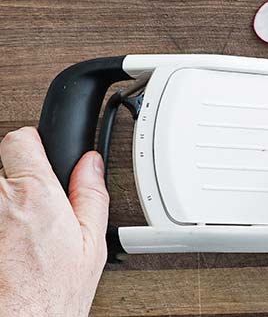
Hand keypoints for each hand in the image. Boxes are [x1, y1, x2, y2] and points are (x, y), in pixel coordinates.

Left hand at [0, 127, 108, 315]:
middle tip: (35, 214)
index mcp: (35, 192)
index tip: (38, 158)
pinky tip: (7, 249)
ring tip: (17, 238)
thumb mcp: (90, 244)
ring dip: (5, 207)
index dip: (32, 147)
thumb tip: (91, 165)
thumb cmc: (50, 295)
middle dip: (19, 184)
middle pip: (2, 169)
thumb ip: (90, 195)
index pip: (19, 139)